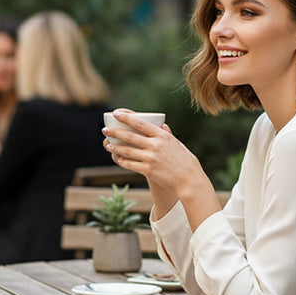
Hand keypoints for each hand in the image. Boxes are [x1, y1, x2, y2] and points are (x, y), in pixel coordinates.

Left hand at [102, 110, 219, 229]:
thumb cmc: (186, 162)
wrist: (190, 180)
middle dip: (115, 132)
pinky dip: (122, 161)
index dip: (127, 117)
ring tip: (108, 145)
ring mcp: (151, 158)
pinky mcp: (148, 170)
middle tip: (105, 130)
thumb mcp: (178, 144)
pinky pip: (131, 164)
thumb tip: (162, 125)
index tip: (116, 113)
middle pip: (130, 136)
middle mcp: (155, 145)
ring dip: (115, 147)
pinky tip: (117, 159)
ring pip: (127, 151)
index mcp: (163, 136)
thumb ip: (168, 135)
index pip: (141, 123)